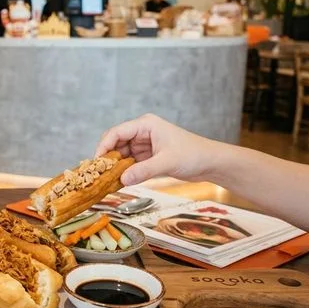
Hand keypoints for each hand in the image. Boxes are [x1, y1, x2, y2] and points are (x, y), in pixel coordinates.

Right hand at [95, 114, 222, 185]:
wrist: (211, 163)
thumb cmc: (193, 155)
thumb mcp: (166, 162)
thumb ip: (143, 171)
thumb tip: (121, 180)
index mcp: (145, 125)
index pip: (116, 132)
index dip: (104, 146)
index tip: (97, 163)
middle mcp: (142, 132)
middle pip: (116, 143)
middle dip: (108, 159)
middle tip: (99, 175)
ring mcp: (144, 144)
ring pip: (121, 155)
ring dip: (115, 167)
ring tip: (107, 181)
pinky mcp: (148, 156)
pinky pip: (130, 163)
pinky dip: (124, 172)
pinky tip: (119, 182)